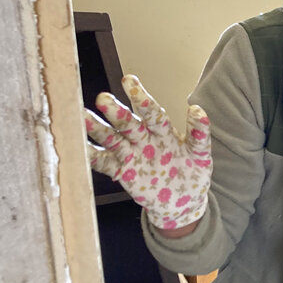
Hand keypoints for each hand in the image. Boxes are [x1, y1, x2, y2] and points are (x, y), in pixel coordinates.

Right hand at [84, 75, 211, 230]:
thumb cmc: (193, 173)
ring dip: (98, 130)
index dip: (141, 97)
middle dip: (116, 112)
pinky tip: (80, 148)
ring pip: (112, 140)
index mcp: (163, 132)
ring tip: (83, 117)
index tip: (129, 80)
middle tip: (103, 98)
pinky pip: (105, 164)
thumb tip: (197, 109)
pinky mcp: (122, 173)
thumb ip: (199, 134)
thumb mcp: (201, 155)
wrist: (183, 202)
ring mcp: (132, 156)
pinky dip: (92, 157)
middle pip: (128, 124)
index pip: (151, 112)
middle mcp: (144, 140)